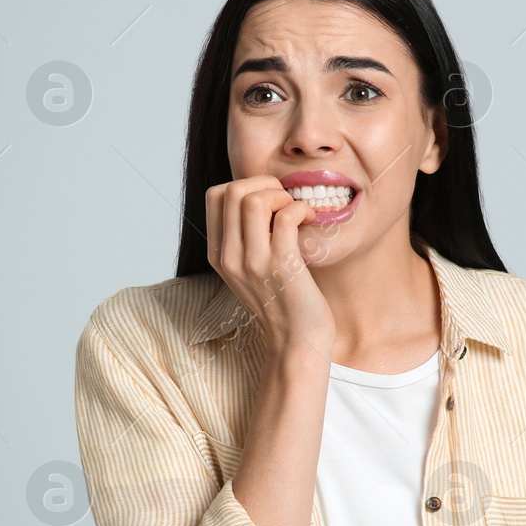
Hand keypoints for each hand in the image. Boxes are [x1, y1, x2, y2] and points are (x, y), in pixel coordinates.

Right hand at [205, 175, 335, 352]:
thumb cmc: (282, 301)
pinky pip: (286, 216)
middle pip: (233, 190)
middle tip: (284, 202)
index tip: (268, 200)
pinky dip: (301, 209)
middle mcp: (230, 257)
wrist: (297, 342)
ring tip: (295, 211)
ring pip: (254, 199)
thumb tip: (258, 196)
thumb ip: (245, 238)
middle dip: (264, 184)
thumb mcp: (250, 270)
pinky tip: (310, 219)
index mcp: (219, 254)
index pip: (215, 196)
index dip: (245, 185)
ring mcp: (253, 263)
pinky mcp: (282, 267)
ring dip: (281, 195)